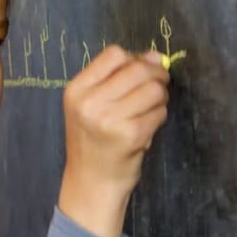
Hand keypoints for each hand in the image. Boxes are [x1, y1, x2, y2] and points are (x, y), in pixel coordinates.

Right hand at [57, 45, 169, 236]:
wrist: (91, 182)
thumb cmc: (93, 141)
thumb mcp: (91, 104)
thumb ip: (117, 78)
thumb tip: (153, 57)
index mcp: (76, 89)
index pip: (114, 54)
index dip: (133, 59)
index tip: (139, 72)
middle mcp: (89, 102)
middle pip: (137, 69)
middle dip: (156, 74)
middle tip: (159, 85)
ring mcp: (109, 119)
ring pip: (153, 89)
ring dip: (160, 96)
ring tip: (151, 108)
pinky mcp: (131, 135)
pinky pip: (159, 112)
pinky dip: (159, 116)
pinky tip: (148, 125)